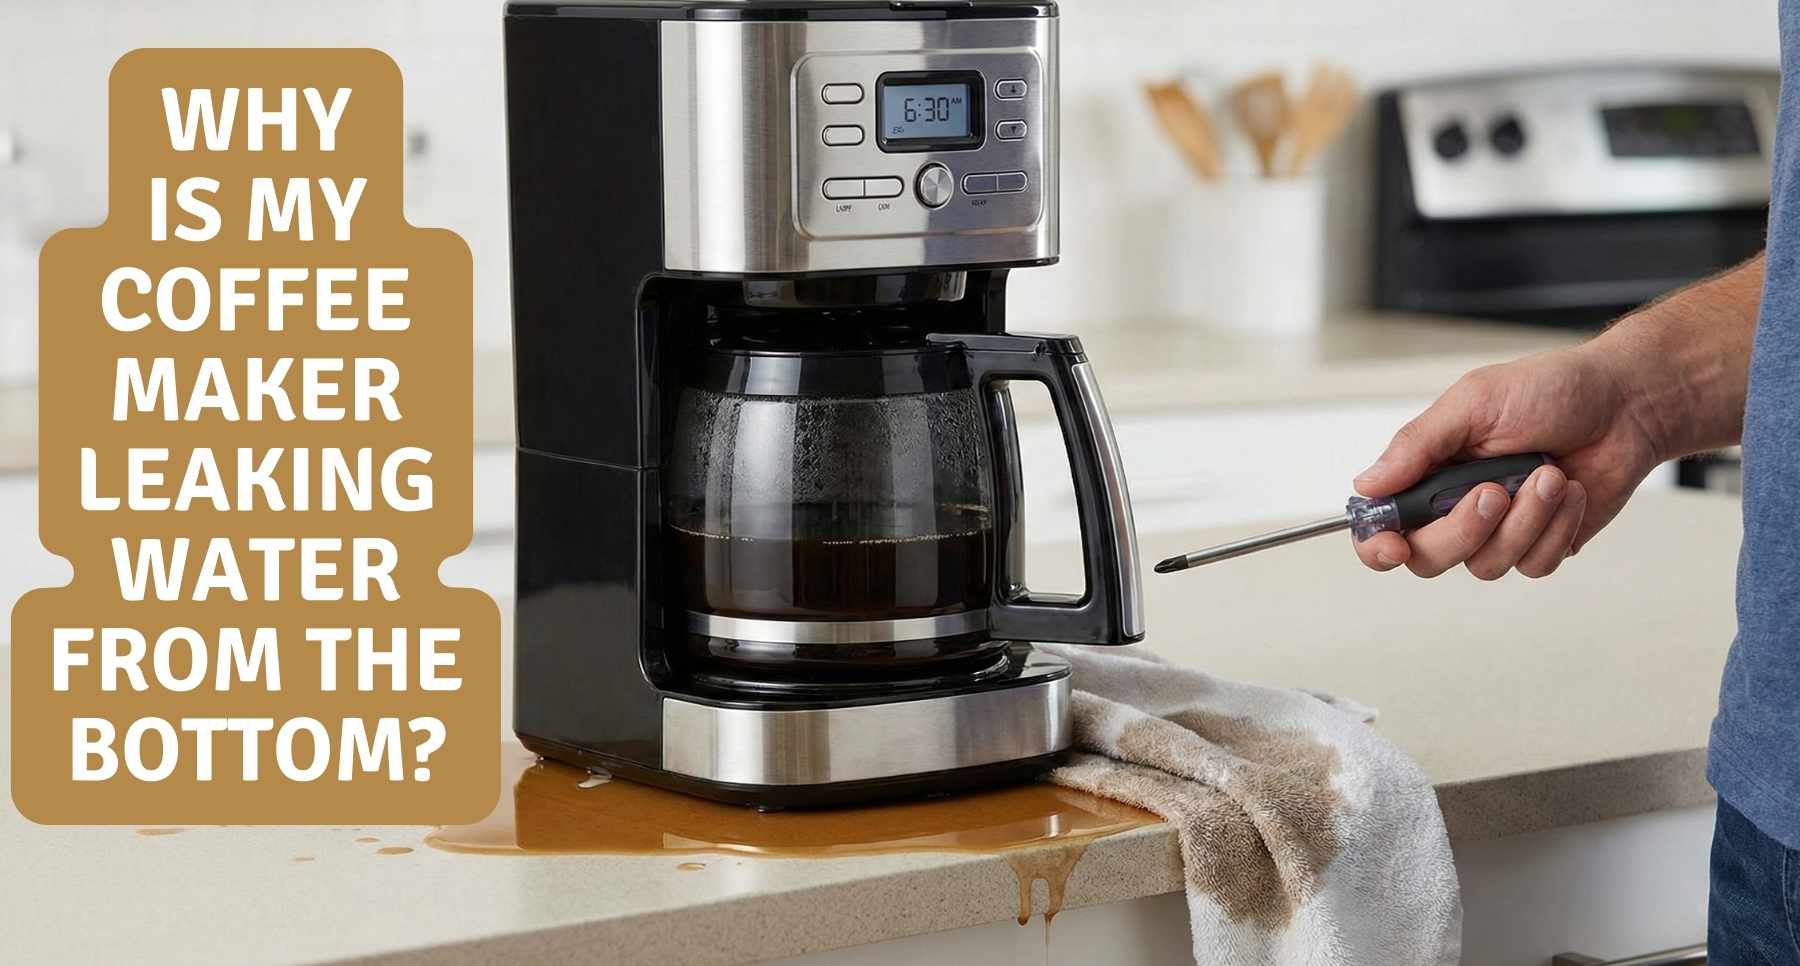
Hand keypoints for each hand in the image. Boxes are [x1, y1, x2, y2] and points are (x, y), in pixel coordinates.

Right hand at [1352, 346, 1665, 578]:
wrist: (1626, 404)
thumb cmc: (1552, 390)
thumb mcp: (1474, 402)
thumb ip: (1417, 445)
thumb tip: (1367, 483)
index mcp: (1428, 469)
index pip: (1381, 524)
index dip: (1377, 544)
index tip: (1394, 546)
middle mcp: (1456, 505)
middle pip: (1429, 556)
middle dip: (1463, 529)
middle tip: (1493, 491)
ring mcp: (1500, 530)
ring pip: (1487, 564)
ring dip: (1524, 519)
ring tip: (1547, 475)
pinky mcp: (1541, 544)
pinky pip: (1533, 564)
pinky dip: (1555, 527)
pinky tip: (1568, 492)